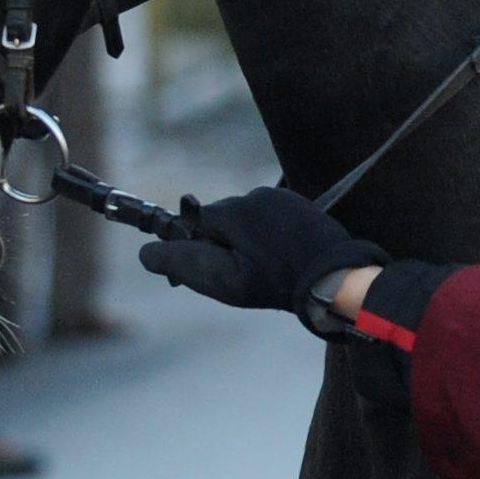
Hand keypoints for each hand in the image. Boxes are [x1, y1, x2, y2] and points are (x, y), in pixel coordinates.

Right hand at [136, 187, 387, 327]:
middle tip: (244, 273)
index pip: (195, 223)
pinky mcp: (298, 204)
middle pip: (221, 220)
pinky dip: (269, 235)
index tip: (213, 268)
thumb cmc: (275, 283)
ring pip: (246, 220)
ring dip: (248, 240)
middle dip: (224, 245)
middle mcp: (254, 195)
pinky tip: (283, 256)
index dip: (197, 247)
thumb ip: (183, 263)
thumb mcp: (222, 281)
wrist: (333, 277)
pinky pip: (270, 218)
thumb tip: (146, 253)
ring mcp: (280, 197)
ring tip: (268, 266)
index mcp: (232, 211)